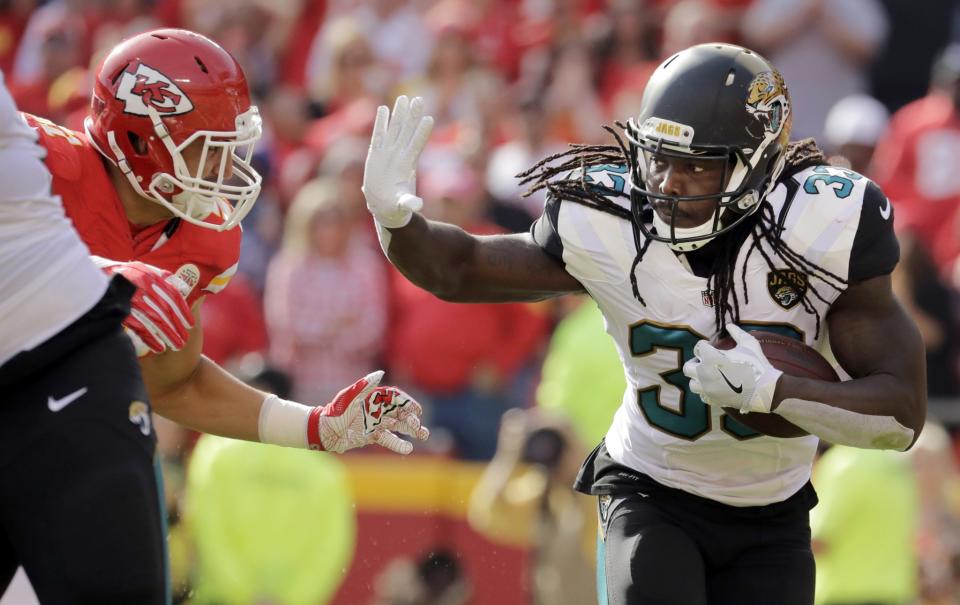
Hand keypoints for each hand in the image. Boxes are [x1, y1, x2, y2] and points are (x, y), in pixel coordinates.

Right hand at [96, 259, 192, 355]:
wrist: (88, 277)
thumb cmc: (121, 277)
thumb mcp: (143, 272)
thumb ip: (163, 279)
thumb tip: (185, 288)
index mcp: (149, 275)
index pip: (172, 294)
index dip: (182, 310)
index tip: (190, 324)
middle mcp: (141, 284)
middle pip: (165, 309)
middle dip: (177, 326)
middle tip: (185, 340)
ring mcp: (130, 297)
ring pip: (154, 318)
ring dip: (167, 334)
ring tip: (177, 346)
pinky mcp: (119, 308)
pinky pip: (138, 325)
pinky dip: (150, 337)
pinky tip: (159, 348)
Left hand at [309, 371, 429, 453]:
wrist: (322, 431)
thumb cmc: (334, 412)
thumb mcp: (348, 398)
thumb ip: (364, 386)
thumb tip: (381, 373)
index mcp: (373, 398)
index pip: (395, 398)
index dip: (407, 402)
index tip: (417, 410)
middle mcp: (376, 410)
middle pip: (399, 412)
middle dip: (412, 419)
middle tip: (420, 428)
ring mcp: (375, 423)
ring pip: (397, 426)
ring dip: (411, 430)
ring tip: (424, 435)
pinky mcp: (371, 436)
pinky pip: (388, 439)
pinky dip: (398, 444)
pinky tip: (408, 448)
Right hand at [362, 95, 434, 227]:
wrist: (386, 208)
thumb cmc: (396, 208)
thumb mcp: (403, 206)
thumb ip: (409, 203)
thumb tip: (417, 205)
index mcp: (407, 166)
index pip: (416, 145)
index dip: (422, 133)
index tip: (429, 119)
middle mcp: (399, 156)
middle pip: (406, 132)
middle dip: (412, 116)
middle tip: (418, 99)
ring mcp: (387, 154)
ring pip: (394, 130)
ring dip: (398, 114)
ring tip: (403, 98)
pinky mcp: (375, 155)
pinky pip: (378, 135)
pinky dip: (380, 123)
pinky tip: (383, 109)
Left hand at [682, 324, 782, 413]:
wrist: (765, 389)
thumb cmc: (756, 364)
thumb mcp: (749, 344)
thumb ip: (737, 333)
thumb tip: (729, 325)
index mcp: (711, 358)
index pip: (698, 347)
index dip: (704, 345)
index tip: (708, 345)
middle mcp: (705, 373)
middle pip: (688, 367)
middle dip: (695, 362)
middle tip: (704, 361)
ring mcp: (708, 389)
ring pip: (692, 384)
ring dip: (697, 378)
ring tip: (707, 375)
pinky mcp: (714, 400)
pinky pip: (703, 396)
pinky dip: (705, 391)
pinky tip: (714, 386)